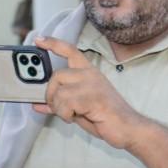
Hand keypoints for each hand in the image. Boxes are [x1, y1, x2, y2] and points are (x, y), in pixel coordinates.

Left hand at [32, 37, 148, 149]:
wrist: (128, 128)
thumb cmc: (106, 118)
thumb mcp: (78, 108)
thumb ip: (60, 103)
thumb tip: (38, 105)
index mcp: (89, 72)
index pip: (70, 50)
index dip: (53, 44)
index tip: (39, 40)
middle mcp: (90, 74)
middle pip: (56, 76)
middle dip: (51, 95)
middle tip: (58, 108)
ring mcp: (92, 84)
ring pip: (59, 92)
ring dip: (59, 109)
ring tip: (71, 115)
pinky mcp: (92, 97)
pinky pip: (65, 103)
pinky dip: (65, 115)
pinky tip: (75, 117)